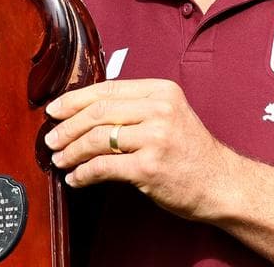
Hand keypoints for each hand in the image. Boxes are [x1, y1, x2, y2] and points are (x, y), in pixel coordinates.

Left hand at [44, 78, 234, 220]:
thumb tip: (83, 111)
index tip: (54, 110)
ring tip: (60, 159)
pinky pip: (104, 167)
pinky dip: (84, 174)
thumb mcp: (168, 115)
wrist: (222, 183)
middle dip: (67, 127)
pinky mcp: (149, 167)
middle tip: (51, 139)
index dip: (74, 99)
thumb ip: (134, 108)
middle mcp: (159, 110)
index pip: (107, 89)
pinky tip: (76, 178)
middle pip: (98, 112)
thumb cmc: (190, 151)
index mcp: (161, 91)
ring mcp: (155, 138)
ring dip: (72, 151)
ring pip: (97, 139)